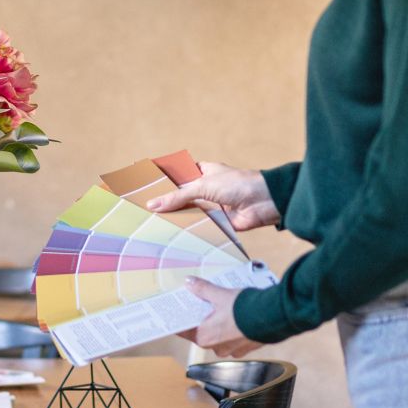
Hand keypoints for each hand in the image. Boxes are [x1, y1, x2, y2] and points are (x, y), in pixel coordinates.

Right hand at [146, 161, 279, 230]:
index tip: (144, 185)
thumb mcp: (203, 185)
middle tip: (142, 208)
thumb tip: (153, 204)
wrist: (264, 201)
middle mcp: (206, 188)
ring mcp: (211, 205)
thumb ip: (178, 196)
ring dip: (176, 217)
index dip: (163, 179)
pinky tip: (171, 235)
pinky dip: (188, 230)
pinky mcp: (217, 222)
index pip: (178, 175)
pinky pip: (198, 226)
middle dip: (166, 202)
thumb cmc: (238, 184)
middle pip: (181, 196)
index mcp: (203, 172)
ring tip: (150, 224)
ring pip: (188, 212)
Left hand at [179, 279, 261, 357]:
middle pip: (203, 333)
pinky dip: (234, 330)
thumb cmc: (243, 309)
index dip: (182, 321)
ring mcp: (232, 350)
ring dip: (220, 325)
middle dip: (203, 320)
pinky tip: (237, 318)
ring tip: (224, 309)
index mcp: (204, 337)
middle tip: (204, 306)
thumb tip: (189, 283)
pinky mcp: (247, 348)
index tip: (180, 314)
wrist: (272, 316)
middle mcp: (217, 348)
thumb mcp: (219, 295)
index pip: (185, 331)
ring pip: (220, 337)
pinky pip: (235, 339)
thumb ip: (202, 289)